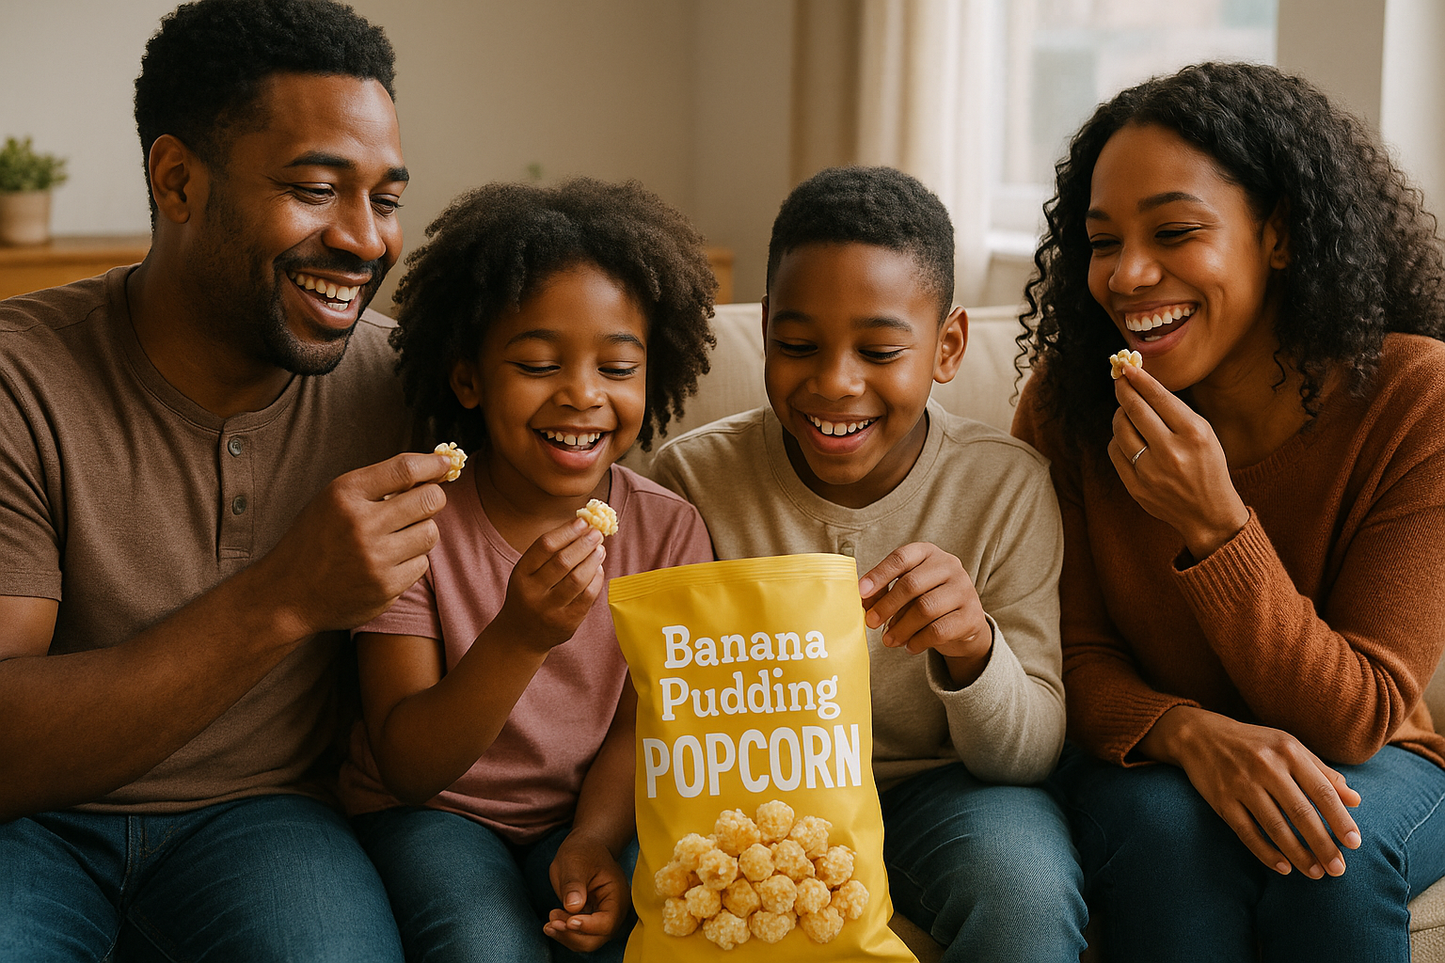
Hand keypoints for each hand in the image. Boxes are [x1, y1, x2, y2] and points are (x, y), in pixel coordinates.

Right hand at [259, 451, 452, 637]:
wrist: (288, 594)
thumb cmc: (316, 539)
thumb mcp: (334, 499)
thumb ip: (377, 484)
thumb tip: (432, 469)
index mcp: (345, 494)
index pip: (405, 469)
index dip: (433, 463)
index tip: (444, 463)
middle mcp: (361, 524)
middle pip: (430, 500)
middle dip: (432, 498)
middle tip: (422, 504)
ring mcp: (375, 559)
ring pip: (431, 533)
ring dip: (421, 532)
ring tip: (397, 536)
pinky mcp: (386, 588)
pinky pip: (422, 565)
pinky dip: (411, 561)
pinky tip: (387, 562)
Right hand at [492, 517, 605, 653]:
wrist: (521, 635)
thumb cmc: (529, 593)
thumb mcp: (528, 572)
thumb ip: (550, 552)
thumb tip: (584, 526)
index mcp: (521, 574)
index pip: (545, 546)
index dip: (567, 531)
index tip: (583, 522)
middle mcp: (532, 592)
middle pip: (563, 562)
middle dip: (584, 544)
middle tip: (597, 534)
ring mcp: (549, 610)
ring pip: (577, 579)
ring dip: (593, 560)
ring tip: (600, 549)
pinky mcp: (566, 623)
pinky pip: (587, 597)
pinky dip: (596, 579)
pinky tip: (598, 569)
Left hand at [544, 831, 631, 951]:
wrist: (584, 848)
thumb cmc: (583, 852)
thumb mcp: (575, 862)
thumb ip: (574, 884)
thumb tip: (573, 906)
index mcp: (617, 895)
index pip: (607, 922)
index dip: (587, 926)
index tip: (568, 920)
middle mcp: (614, 911)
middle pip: (597, 938)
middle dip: (573, 935)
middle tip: (552, 923)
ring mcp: (602, 917)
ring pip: (587, 941)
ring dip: (566, 936)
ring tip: (549, 922)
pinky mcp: (590, 920)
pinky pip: (579, 935)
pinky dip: (565, 934)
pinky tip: (551, 923)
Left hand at [858, 542, 992, 685]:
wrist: (965, 623)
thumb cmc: (927, 601)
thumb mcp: (908, 591)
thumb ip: (886, 592)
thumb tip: (863, 603)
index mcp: (928, 553)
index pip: (901, 558)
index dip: (879, 575)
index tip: (861, 592)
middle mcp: (949, 566)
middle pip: (911, 584)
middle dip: (887, 606)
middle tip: (871, 622)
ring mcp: (963, 590)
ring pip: (925, 609)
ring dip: (901, 628)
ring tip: (888, 640)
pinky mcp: (971, 616)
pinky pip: (938, 630)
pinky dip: (918, 641)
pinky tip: (909, 647)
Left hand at [1109, 364, 1248, 558]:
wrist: (1208, 513)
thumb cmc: (1207, 466)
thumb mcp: (1204, 434)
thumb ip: (1175, 412)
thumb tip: (1142, 385)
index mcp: (1194, 434)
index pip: (1159, 398)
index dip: (1140, 379)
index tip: (1127, 368)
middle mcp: (1171, 452)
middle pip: (1135, 410)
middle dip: (1124, 391)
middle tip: (1119, 380)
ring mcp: (1151, 471)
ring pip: (1120, 430)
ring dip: (1120, 415)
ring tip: (1126, 411)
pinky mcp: (1136, 486)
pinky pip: (1115, 451)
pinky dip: (1118, 439)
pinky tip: (1127, 437)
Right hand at [1142, 705, 1362, 877]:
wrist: (1199, 735)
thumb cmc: (1253, 743)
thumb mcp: (1289, 747)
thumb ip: (1321, 772)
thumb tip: (1355, 800)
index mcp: (1288, 751)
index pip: (1322, 790)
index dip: (1340, 819)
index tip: (1354, 843)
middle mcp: (1265, 766)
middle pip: (1301, 812)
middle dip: (1322, 844)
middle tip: (1339, 869)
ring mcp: (1241, 783)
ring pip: (1275, 826)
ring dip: (1298, 854)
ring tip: (1316, 873)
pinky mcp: (1221, 800)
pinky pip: (1247, 832)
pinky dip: (1266, 852)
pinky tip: (1283, 867)